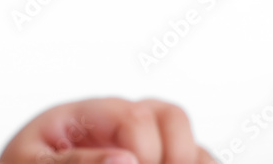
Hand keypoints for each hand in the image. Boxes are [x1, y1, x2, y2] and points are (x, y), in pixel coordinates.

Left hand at [0, 97, 215, 163]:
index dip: (143, 154)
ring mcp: (143, 146)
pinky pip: (198, 163)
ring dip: (189, 163)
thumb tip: (127, 160)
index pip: (135, 118)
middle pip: (171, 115)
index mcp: (87, 115)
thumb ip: (74, 163)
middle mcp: (121, 124)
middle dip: (176, 155)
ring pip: (192, 144)